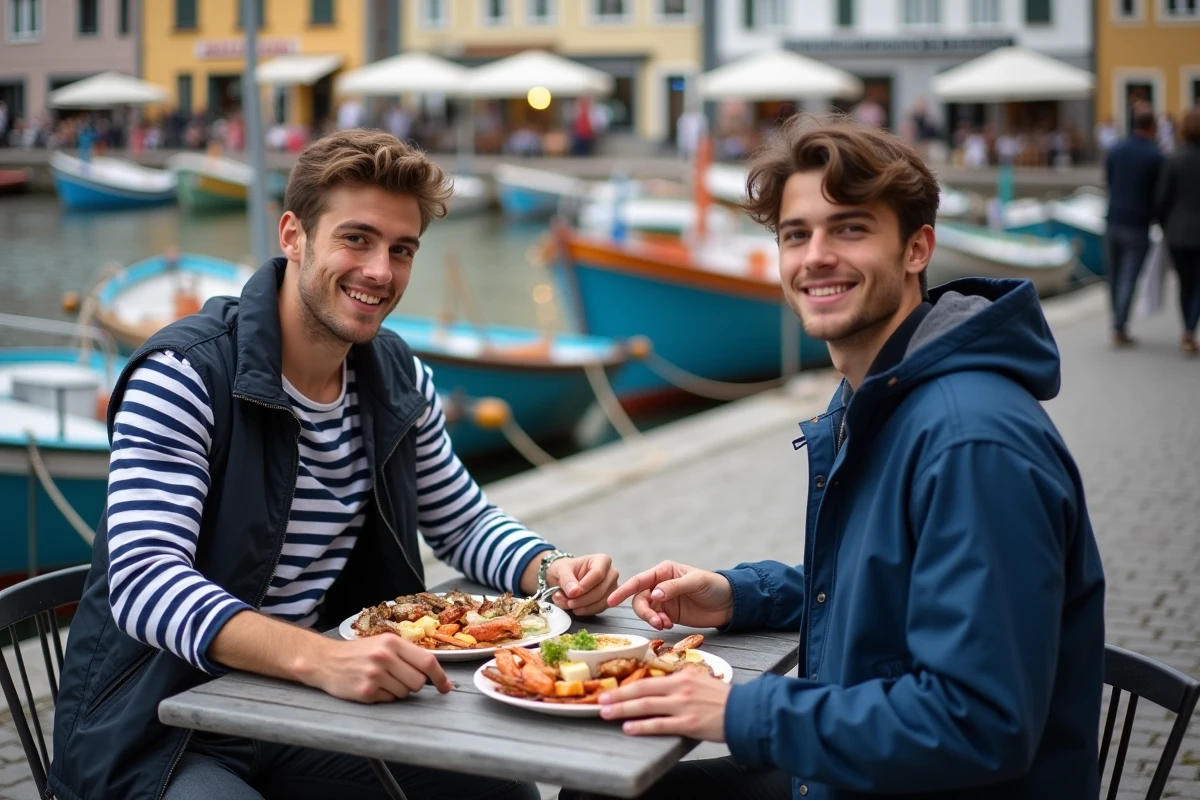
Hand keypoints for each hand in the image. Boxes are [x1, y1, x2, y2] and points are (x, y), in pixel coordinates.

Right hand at [299, 634, 452, 703]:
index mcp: (392, 642)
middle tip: (399, 678)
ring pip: (404, 693)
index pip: (427, 661)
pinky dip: (384, 697)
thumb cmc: (359, 652)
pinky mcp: (365, 692)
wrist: (325, 660)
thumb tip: (435, 675)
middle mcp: (384, 657)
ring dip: (397, 690)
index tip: (446, 688)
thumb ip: (408, 655)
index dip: (440, 677)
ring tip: (381, 680)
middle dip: (413, 684)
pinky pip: (389, 700)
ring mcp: (374, 676)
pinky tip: (372, 686)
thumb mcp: (383, 644)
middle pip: (418, 682)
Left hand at [545, 553, 619, 615]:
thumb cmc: (567, 569)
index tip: (571, 593)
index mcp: (602, 560)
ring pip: (601, 602)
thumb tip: (574, 591)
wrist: (567, 578)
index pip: (597, 574)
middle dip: (582, 600)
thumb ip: (566, 579)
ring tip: (569, 604)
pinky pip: (600, 609)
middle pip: (600, 590)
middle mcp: (611, 573)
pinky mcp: (609, 600)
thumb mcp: (561, 570)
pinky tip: (577, 608)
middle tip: (567, 602)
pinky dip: (587, 611)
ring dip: (583, 607)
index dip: (584, 586)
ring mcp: (612, 587)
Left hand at [599, 671, 731, 740]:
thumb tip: (662, 687)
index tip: (612, 689)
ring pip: (646, 706)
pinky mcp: (688, 723)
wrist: (746, 711)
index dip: (627, 685)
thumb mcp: (701, 681)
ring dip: (623, 709)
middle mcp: (680, 688)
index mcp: (682, 676)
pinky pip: (659, 724)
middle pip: (641, 690)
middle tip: (600, 699)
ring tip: (606, 713)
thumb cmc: (724, 699)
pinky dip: (642, 726)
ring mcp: (683, 705)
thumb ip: (680, 682)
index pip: (648, 679)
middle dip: (618, 695)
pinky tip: (628, 727)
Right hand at [607, 561, 733, 629]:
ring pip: (646, 611)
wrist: (730, 604)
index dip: (623, 590)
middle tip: (656, 622)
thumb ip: (674, 587)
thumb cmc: (714, 586)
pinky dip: (659, 624)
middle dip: (644, 612)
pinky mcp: (669, 614)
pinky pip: (656, 619)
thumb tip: (654, 594)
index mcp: (664, 571)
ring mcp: (664, 600)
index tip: (611, 601)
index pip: (639, 580)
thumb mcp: (695, 582)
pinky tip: (669, 625)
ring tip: (665, 625)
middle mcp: (660, 584)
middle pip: (639, 599)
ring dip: (651, 619)